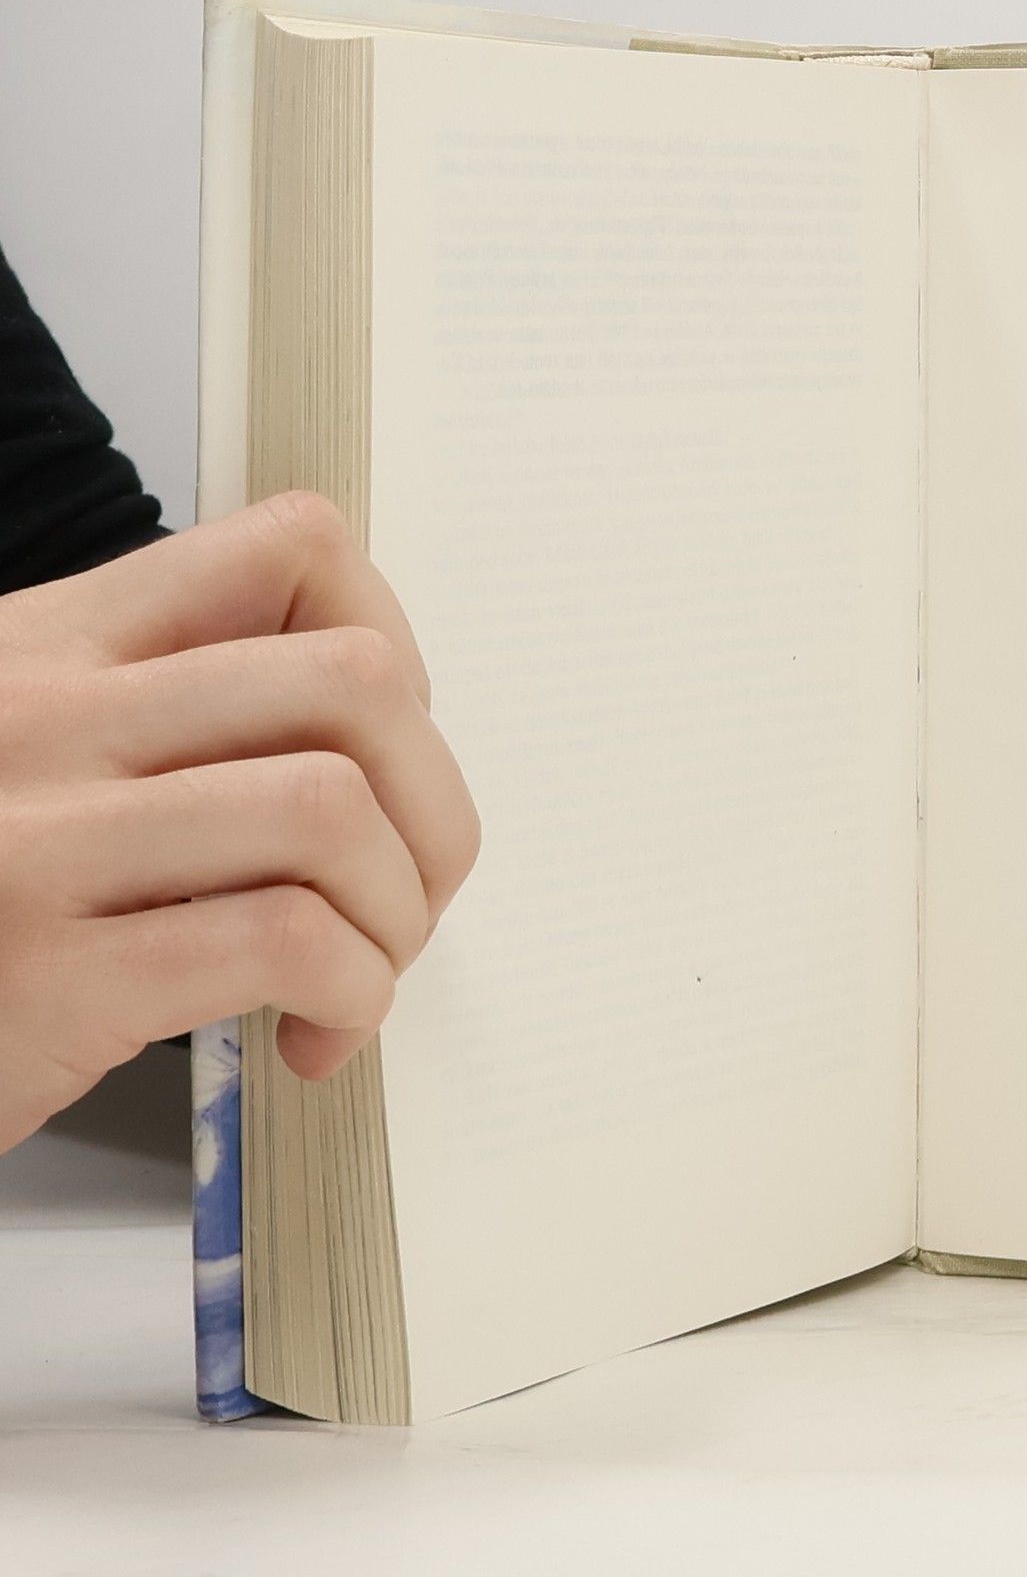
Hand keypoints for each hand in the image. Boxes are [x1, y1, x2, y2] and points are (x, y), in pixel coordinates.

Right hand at [0, 492, 479, 1151]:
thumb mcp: (43, 757)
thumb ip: (183, 719)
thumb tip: (387, 740)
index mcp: (61, 645)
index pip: (295, 547)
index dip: (396, 645)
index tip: (386, 755)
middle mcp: (51, 716)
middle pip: (357, 682)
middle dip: (434, 804)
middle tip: (409, 890)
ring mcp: (43, 841)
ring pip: (333, 808)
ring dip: (398, 911)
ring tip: (362, 968)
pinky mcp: (53, 976)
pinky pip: (284, 940)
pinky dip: (352, 990)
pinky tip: (315, 1029)